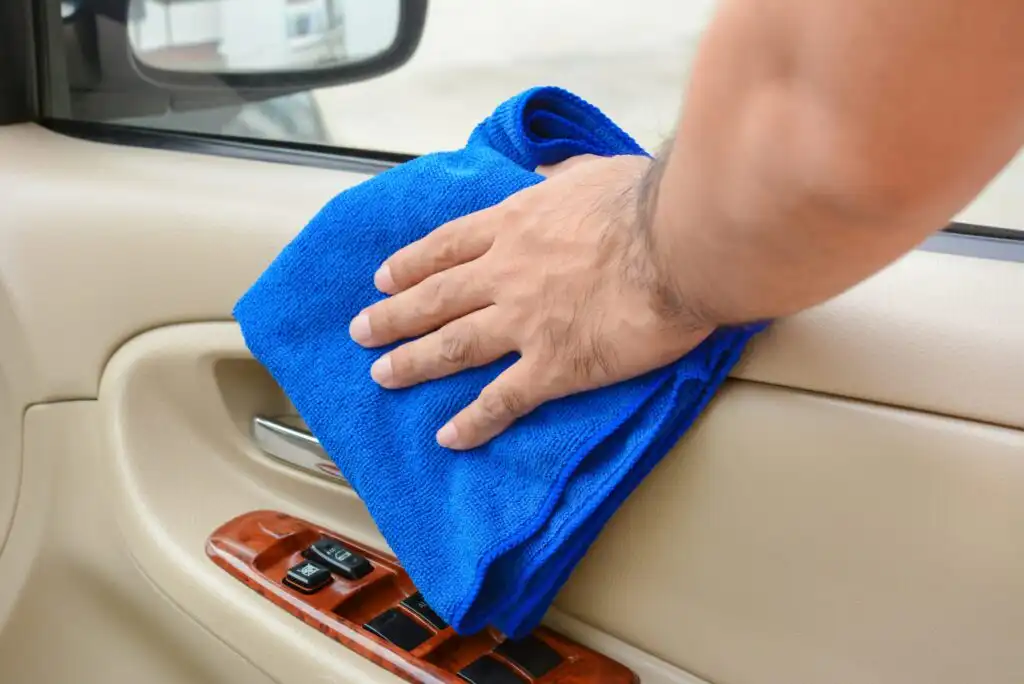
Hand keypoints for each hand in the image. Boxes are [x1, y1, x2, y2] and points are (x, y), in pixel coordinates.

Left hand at [348, 154, 712, 448]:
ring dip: (412, 363)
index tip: (382, 279)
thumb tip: (545, 174)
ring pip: (452, 347)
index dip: (409, 265)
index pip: (446, 247)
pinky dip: (473, 421)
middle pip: (435, 299)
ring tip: (382, 375)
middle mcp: (505, 275)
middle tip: (362, 331)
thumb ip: (558, 178)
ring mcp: (524, 323)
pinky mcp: (554, 367)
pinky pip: (502, 400)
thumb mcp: (590, 171)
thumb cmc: (645, 202)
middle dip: (392, 316)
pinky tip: (449, 436)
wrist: (678, 245)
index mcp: (514, 225)